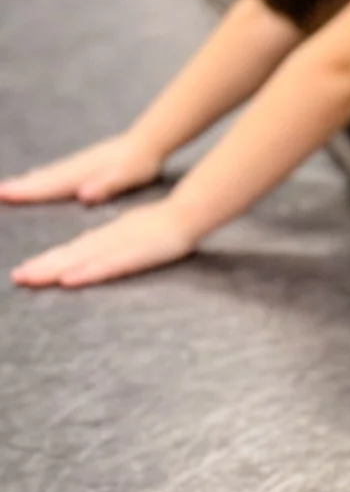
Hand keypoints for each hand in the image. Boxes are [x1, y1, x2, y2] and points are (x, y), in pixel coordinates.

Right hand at [0, 131, 163, 207]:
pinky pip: (57, 171)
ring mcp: (79, 162)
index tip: (4, 195)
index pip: (50, 185)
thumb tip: (84, 195)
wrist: (148, 140)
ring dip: (28, 181)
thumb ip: (106, 185)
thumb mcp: (127, 176)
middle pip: (43, 178)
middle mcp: (76, 166)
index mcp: (83, 172)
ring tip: (11, 188)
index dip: (27, 192)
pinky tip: (38, 178)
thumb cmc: (139, 162)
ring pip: (48, 173)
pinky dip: (43, 176)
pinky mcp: (84, 162)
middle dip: (20, 187)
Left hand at [11, 199, 198, 289]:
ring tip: (29, 279)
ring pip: (81, 259)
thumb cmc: (166, 222)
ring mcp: (120, 246)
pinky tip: (69, 280)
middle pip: (70, 255)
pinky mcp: (135, 254)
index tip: (25, 271)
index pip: (73, 250)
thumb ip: (111, 240)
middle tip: (17, 278)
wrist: (190, 212)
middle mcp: (108, 239)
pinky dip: (88, 272)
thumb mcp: (134, 229)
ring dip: (54, 270)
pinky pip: (107, 266)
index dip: (48, 260)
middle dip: (42, 267)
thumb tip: (88, 250)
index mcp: (109, 235)